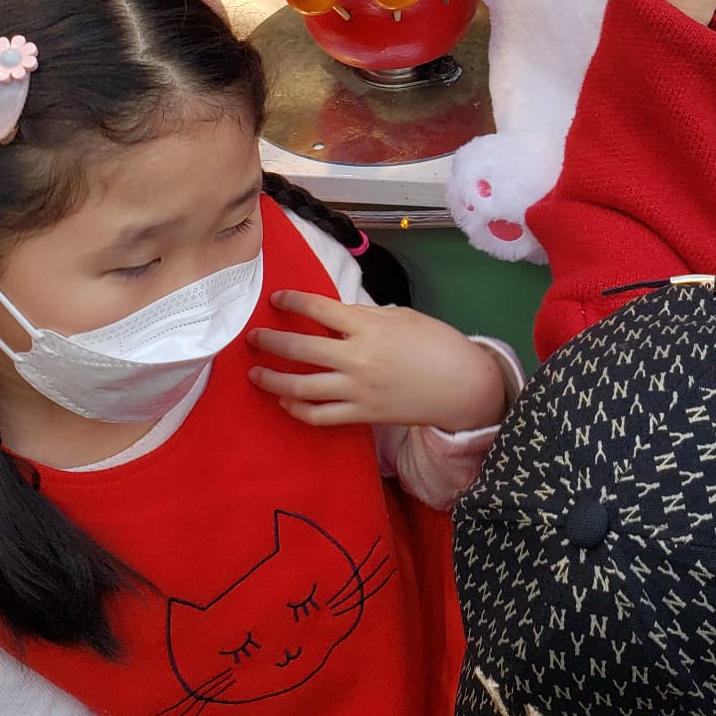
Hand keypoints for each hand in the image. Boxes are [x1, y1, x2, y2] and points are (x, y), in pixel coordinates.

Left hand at [249, 291, 507, 431]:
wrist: (462, 385)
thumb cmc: (438, 343)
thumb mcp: (402, 317)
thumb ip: (366, 317)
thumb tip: (336, 318)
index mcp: (369, 326)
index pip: (319, 308)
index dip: (293, 301)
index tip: (277, 299)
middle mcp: (357, 358)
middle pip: (301, 349)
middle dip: (270, 342)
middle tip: (252, 338)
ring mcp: (357, 390)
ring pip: (302, 387)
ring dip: (273, 380)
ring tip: (255, 374)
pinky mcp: (362, 415)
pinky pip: (320, 416)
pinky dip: (298, 410)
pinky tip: (286, 403)